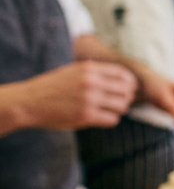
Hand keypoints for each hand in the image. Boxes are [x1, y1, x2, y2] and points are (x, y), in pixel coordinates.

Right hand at [12, 60, 136, 129]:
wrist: (29, 102)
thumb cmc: (52, 87)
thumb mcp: (73, 71)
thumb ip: (96, 72)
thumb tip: (125, 79)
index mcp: (89, 68)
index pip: (123, 74)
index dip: (130, 83)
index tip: (127, 89)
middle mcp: (91, 82)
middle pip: (126, 91)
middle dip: (125, 97)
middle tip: (117, 102)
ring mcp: (89, 99)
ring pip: (121, 106)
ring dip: (118, 110)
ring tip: (108, 110)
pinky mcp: (86, 116)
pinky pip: (112, 119)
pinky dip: (110, 119)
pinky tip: (101, 118)